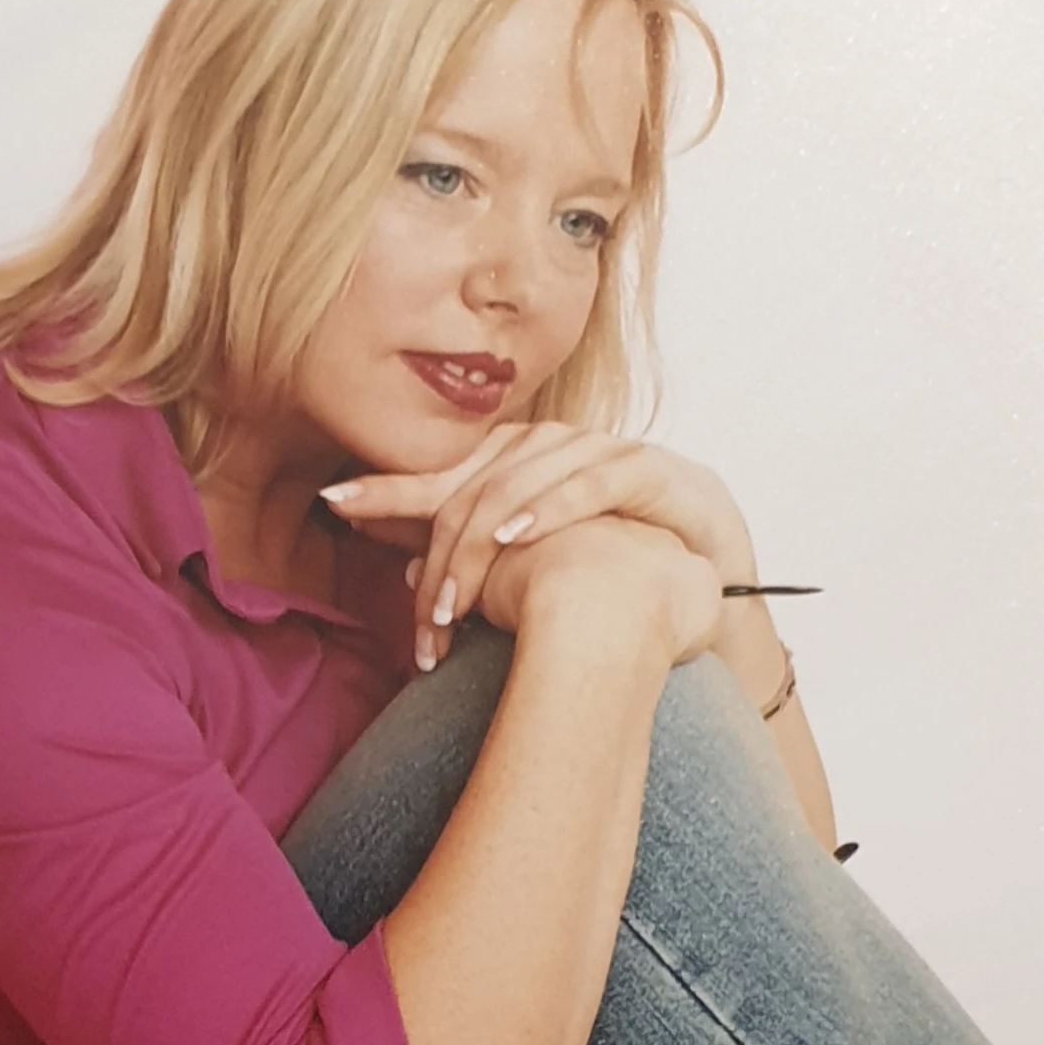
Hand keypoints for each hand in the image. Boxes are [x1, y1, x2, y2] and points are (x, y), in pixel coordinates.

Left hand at [320, 421, 750, 668]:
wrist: (710, 578)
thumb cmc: (622, 568)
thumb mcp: (534, 569)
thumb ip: (476, 561)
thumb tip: (402, 573)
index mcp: (524, 466)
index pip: (447, 474)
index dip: (389, 487)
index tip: (333, 501)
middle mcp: (556, 449)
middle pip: (476, 478)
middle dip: (428, 529)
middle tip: (400, 584)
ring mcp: (603, 454)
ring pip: (525, 481)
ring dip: (483, 538)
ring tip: (452, 595)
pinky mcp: (652, 472)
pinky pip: (593, 481)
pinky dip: (552, 506)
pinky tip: (516, 535)